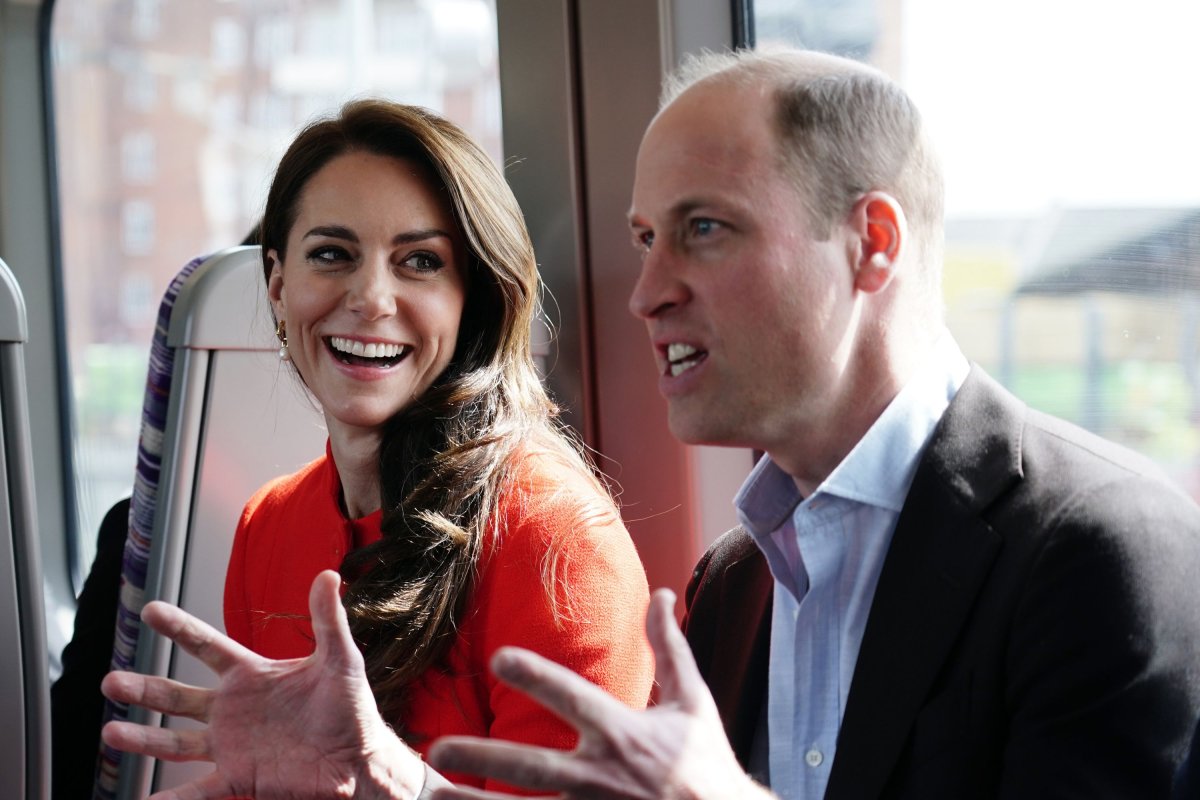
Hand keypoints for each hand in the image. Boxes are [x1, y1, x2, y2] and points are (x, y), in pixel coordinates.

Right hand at [101, 570, 425, 799]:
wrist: (360, 760)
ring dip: (142, 739)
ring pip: (174, 742)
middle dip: (143, 688)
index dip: (179, 628)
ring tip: (111, 731)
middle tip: (110, 681)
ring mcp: (232, 745)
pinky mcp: (238, 777)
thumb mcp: (341, 660)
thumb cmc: (354, 709)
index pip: (207, 646)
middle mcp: (234, 709)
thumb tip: (328, 574)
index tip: (149, 609)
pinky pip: (194, 792)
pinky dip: (166, 799)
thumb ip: (327, 619)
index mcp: (253, 676)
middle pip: (177, 696)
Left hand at [426, 588, 772, 799]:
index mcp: (623, 734)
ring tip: (432, 795)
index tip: (498, 658)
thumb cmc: (705, 764)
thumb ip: (669, 647)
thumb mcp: (692, 701)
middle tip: (436, 750)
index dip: (536, 676)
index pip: (572, 698)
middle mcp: (602, 777)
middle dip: (483, 758)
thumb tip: (663, 593)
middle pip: (532, 766)